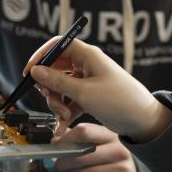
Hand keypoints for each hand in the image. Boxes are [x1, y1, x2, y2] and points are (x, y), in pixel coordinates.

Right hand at [26, 38, 171, 141]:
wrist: (142, 121)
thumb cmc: (118, 101)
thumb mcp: (83, 92)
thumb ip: (57, 81)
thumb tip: (35, 70)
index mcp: (88, 56)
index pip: (58, 45)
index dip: (41, 55)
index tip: (29, 71)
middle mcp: (86, 65)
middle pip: (56, 68)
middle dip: (49, 86)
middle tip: (49, 98)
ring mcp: (88, 81)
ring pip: (60, 86)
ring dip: (57, 101)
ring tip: (63, 116)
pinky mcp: (89, 96)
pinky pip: (69, 100)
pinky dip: (65, 112)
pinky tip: (63, 126)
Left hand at [54, 123, 137, 171]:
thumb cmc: (108, 165)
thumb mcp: (98, 147)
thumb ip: (78, 140)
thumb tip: (55, 139)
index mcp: (112, 136)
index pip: (84, 131)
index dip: (65, 140)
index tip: (56, 147)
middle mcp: (120, 151)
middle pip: (80, 153)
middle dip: (63, 162)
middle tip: (58, 167)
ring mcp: (122, 170)